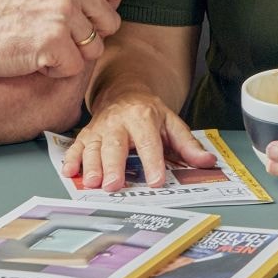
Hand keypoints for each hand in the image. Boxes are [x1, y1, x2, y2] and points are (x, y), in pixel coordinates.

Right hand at [0, 0, 127, 78]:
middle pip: (109, 22)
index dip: (106, 7)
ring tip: (38, 45)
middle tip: (54, 36)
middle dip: (87, 36)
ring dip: (70, 55)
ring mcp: (61, 11)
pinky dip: (54, 70)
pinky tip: (31, 58)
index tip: (86, 17)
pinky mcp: (53, 41)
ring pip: (94, 49)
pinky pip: (74, 68)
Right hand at [63, 90, 215, 190]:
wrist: (123, 92)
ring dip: (90, 165)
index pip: (148, 143)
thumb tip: (207, 162)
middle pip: (115, 145)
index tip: (156, 181)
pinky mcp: (87, 134)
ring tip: (92, 183)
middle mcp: (118, 121)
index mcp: (143, 117)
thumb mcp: (171, 123)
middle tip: (113, 185)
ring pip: (93, 147)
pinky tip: (69, 171)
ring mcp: (100, 128)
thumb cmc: (148, 113)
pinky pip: (77, 146)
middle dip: (113, 166)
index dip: (153, 162)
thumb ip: (188, 145)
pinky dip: (72, 159)